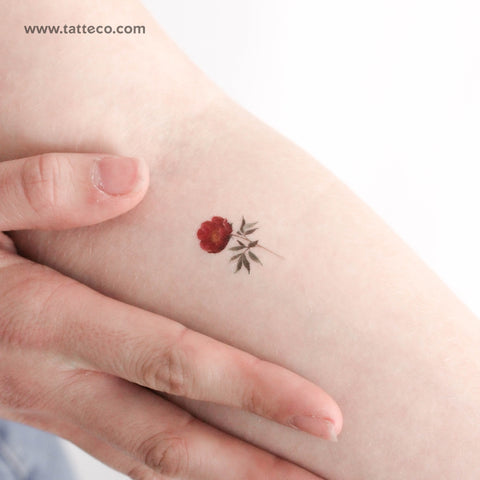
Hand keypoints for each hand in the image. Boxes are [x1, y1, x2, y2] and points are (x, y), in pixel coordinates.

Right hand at [0, 152, 341, 478]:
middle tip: (337, 471)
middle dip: (260, 464)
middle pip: (176, 439)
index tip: (325, 410)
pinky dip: (180, 471)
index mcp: (45, 321)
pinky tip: (221, 471)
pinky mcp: (54, 411)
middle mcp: (57, 380)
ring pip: (153, 464)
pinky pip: (126, 453)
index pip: (175, 363)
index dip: (254, 389)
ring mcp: (55, 407)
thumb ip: (45, 188)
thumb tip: (133, 176)